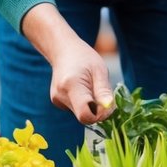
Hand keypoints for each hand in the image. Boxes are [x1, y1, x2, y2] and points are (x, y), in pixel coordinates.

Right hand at [21, 3, 114, 124]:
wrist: (63, 50)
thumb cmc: (84, 57)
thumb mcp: (99, 70)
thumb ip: (103, 91)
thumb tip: (109, 108)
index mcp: (71, 85)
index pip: (85, 115)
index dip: (100, 115)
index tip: (108, 103)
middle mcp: (61, 95)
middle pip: (84, 116)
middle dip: (98, 109)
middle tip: (102, 91)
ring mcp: (57, 100)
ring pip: (81, 113)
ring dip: (91, 105)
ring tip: (90, 86)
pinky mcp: (57, 102)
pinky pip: (76, 109)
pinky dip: (84, 103)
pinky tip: (82, 88)